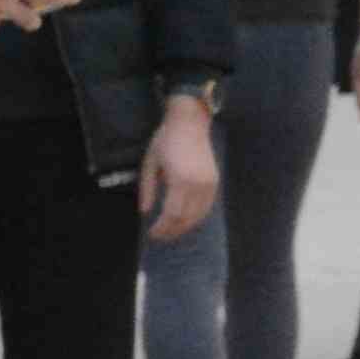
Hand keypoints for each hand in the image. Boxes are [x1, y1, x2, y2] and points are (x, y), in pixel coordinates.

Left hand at [141, 96, 221, 240]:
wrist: (190, 122)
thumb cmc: (165, 140)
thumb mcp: (149, 163)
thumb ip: (147, 189)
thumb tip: (145, 212)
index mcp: (180, 180)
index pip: (171, 214)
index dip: (162, 228)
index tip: (152, 233)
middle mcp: (198, 185)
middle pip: (186, 218)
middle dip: (172, 231)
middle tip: (160, 236)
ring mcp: (209, 184)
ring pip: (198, 215)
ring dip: (184, 226)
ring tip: (171, 231)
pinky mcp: (214, 182)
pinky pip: (206, 207)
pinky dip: (196, 217)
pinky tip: (185, 219)